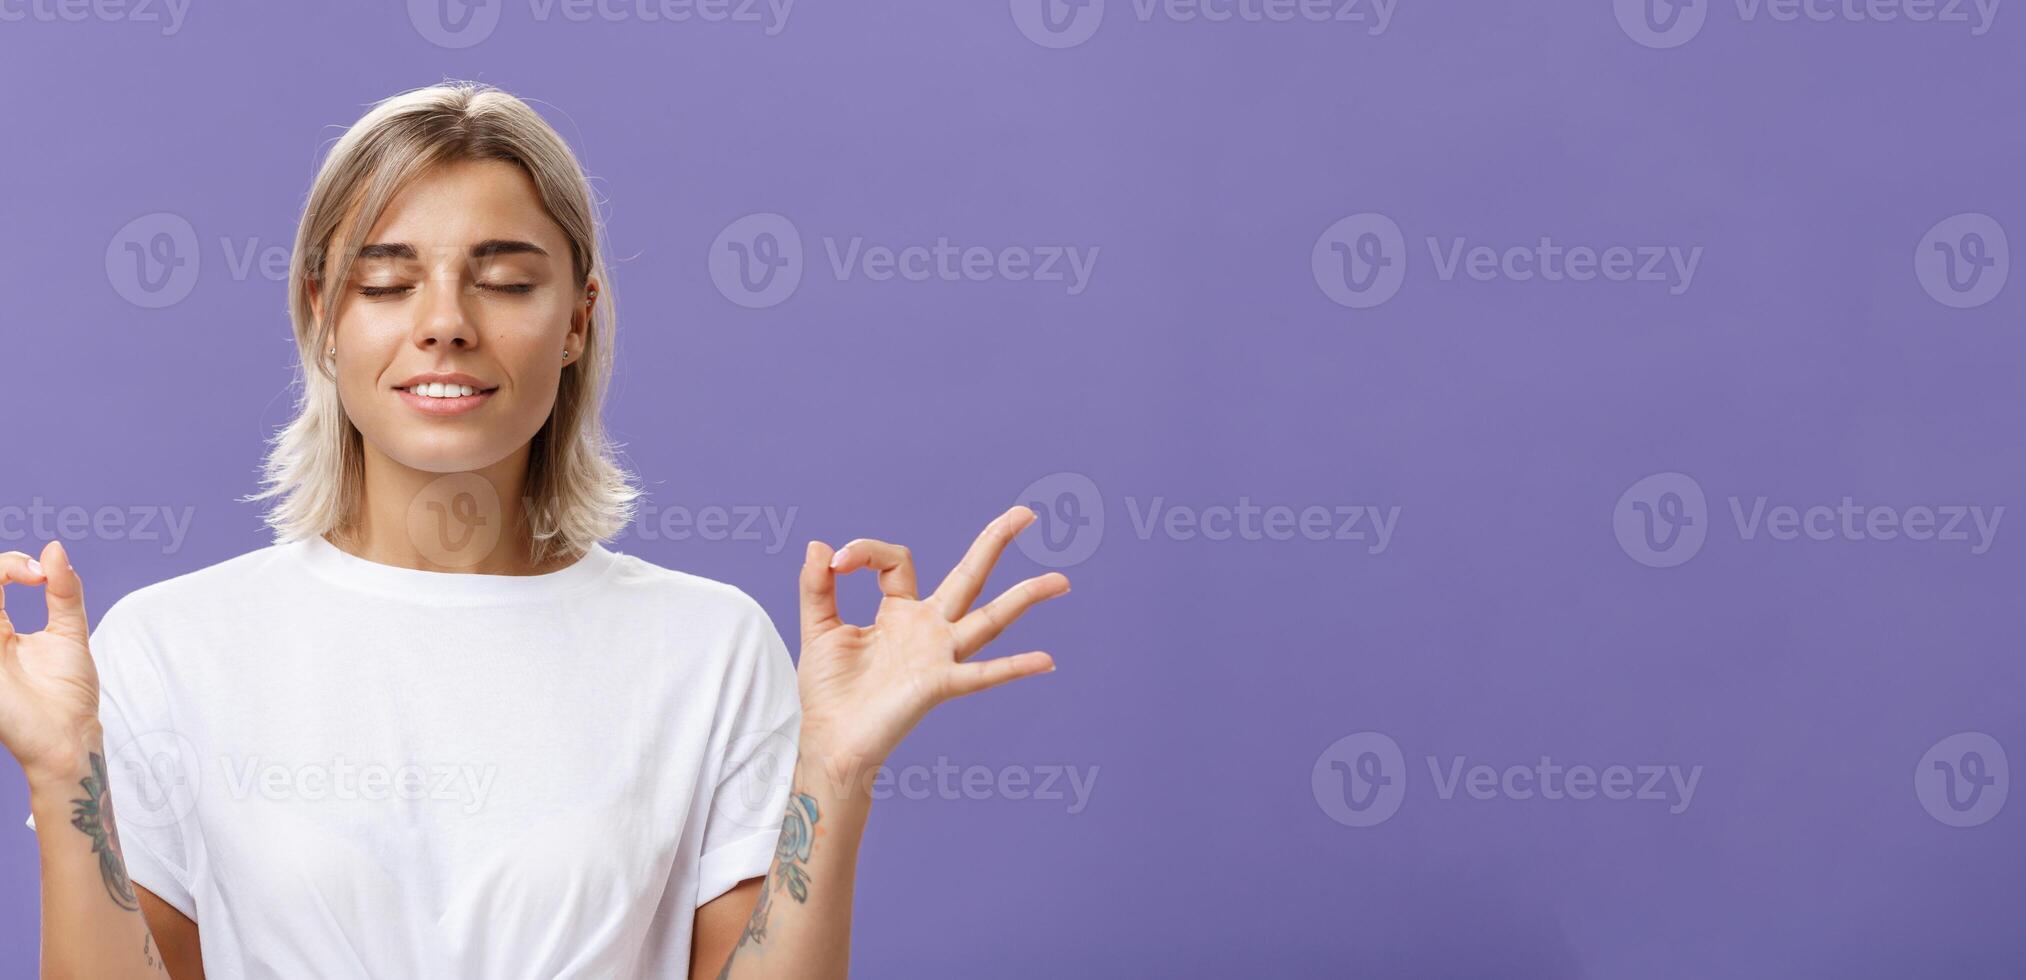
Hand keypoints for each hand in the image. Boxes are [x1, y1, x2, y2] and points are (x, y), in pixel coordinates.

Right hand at [0, 542, 101, 784]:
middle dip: (0, 566)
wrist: (69, 736)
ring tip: (25, 578)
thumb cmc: (68, 693)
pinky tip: (10, 603)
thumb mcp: (69, 632)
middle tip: (33, 574)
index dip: (9, 563)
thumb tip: (54, 548)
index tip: (42, 574)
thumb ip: (63, 592)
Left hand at [795, 506, 1070, 772]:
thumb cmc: (830, 693)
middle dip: (996, 543)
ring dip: (1025, 599)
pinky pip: (982, 675)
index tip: (836, 563)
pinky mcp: (939, 685)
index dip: (866, 552)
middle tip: (1026, 513)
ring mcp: (939, 656)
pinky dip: (1014, 668)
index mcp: (900, 613)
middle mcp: (928, 629)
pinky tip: (1046, 661)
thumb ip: (817, 587)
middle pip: (969, 576)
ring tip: (1061, 580)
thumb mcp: (819, 629)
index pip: (897, 561)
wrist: (830, 742)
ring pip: (990, 619)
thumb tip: (819, 546)